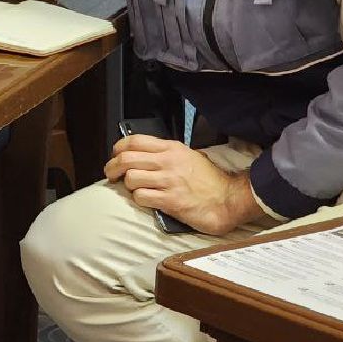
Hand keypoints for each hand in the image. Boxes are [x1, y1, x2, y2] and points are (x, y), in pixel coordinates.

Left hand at [104, 134, 264, 235]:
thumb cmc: (210, 180)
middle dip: (112, 168)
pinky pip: (141, 197)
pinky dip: (139, 200)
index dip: (117, 149)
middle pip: (126, 159)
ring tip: (135, 190)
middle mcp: (168, 162)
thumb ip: (167, 154)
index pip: (133, 141)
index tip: (115, 156)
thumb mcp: (189, 156)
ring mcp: (169, 181)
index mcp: (171, 148)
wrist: (230, 199)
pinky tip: (147, 200)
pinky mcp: (171, 200)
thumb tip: (143, 155)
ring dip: (128, 186)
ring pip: (131, 178)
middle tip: (112, 175)